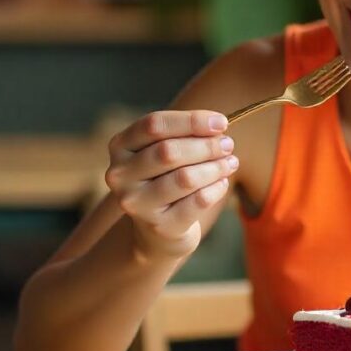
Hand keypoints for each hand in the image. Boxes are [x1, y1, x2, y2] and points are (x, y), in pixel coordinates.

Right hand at [105, 110, 237, 259]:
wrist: (159, 229)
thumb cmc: (166, 178)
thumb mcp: (166, 151)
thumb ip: (185, 134)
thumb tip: (217, 125)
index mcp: (120, 146)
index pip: (154, 125)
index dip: (191, 121)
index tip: (221, 122)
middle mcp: (121, 175)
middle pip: (168, 152)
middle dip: (206, 146)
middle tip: (228, 144)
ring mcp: (137, 203)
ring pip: (185, 178)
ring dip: (215, 167)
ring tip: (230, 162)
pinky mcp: (160, 226)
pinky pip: (197, 201)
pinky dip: (216, 189)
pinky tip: (222, 183)